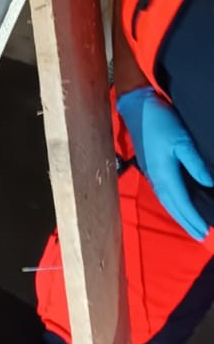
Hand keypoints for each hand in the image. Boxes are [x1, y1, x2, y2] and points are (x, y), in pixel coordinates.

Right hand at [117, 86, 213, 240]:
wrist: (137, 108)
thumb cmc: (161, 122)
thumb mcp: (182, 140)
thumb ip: (195, 163)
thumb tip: (208, 183)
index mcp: (165, 173)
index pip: (182, 202)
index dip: (193, 218)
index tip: (204, 231)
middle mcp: (156, 178)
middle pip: (173, 206)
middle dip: (186, 222)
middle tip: (199, 235)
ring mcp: (151, 174)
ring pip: (167, 201)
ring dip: (178, 215)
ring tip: (190, 225)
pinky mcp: (151, 168)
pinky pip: (163, 193)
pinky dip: (172, 204)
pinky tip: (177, 205)